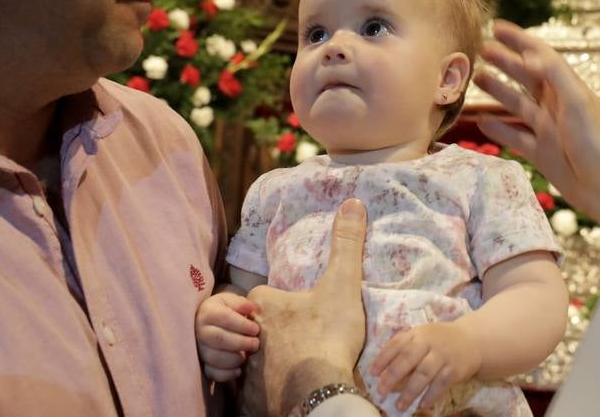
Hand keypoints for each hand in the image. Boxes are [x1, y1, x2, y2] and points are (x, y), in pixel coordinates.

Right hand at [194, 291, 259, 382]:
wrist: (208, 325)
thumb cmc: (224, 311)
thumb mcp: (230, 302)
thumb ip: (240, 303)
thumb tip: (250, 308)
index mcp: (208, 312)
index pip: (224, 318)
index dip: (242, 325)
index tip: (255, 329)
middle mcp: (200, 331)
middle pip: (219, 339)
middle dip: (241, 343)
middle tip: (255, 344)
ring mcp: (199, 350)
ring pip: (215, 358)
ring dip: (235, 359)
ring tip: (247, 355)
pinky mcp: (202, 366)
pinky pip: (212, 373)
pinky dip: (227, 374)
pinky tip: (238, 369)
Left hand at [243, 199, 369, 415]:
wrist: (320, 390)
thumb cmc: (328, 334)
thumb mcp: (342, 284)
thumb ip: (346, 244)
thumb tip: (353, 201)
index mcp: (263, 304)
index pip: (266, 299)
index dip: (286, 306)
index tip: (305, 315)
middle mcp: (246, 333)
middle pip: (258, 327)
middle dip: (275, 334)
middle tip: (303, 342)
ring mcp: (246, 368)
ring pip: (255, 359)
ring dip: (271, 362)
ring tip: (297, 367)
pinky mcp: (249, 397)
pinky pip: (254, 391)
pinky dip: (267, 390)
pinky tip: (288, 389)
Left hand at [370, 321, 480, 412]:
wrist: (472, 340)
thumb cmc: (440, 340)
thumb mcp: (422, 335)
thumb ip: (405, 347)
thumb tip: (380, 367)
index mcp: (418, 333)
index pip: (397, 344)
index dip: (383, 358)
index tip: (372, 373)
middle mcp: (429, 342)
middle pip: (408, 359)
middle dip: (392, 377)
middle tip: (381, 392)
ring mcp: (443, 356)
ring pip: (424, 374)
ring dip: (410, 391)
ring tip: (399, 406)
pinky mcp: (455, 369)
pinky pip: (440, 384)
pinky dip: (430, 396)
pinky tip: (422, 405)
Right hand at [473, 20, 599, 244]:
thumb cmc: (596, 142)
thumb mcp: (578, 102)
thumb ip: (555, 76)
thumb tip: (529, 56)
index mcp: (567, 88)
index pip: (539, 56)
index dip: (519, 40)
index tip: (496, 26)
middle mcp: (555, 104)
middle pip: (525, 76)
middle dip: (504, 61)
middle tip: (480, 49)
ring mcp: (546, 128)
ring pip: (517, 104)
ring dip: (498, 90)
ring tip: (476, 77)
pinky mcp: (540, 152)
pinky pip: (514, 136)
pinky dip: (498, 128)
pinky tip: (481, 121)